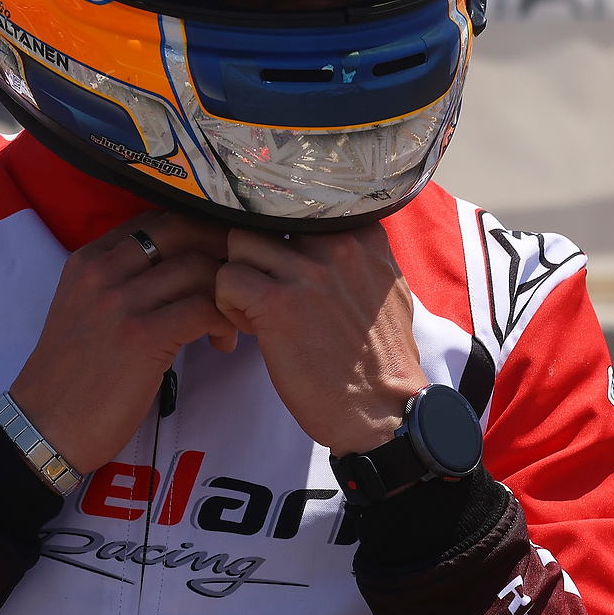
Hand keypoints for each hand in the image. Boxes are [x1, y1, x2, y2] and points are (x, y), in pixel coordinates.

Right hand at [11, 211, 236, 473]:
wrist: (44, 426)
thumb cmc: (70, 376)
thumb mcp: (82, 310)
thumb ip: (118, 281)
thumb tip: (172, 269)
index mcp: (88, 260)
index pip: (156, 220)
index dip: (196, 232)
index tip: (216, 258)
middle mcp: (102, 271)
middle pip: (181, 231)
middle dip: (220, 250)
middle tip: (238, 279)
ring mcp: (121, 301)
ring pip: (198, 268)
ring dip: (227, 294)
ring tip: (230, 323)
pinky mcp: (141, 336)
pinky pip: (203, 308)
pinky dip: (223, 322)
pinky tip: (221, 342)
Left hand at [216, 223, 428, 454]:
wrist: (385, 410)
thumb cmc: (383, 358)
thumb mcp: (387, 287)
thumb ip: (359, 253)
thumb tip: (335, 234)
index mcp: (363, 234)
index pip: (300, 203)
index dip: (284, 233)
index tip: (285, 262)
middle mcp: (336, 244)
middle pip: (265, 217)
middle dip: (256, 251)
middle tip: (261, 286)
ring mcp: (306, 271)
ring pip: (239, 242)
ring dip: (238, 274)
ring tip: (253, 308)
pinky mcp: (277, 304)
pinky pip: (226, 278)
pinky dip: (227, 303)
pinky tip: (249, 328)